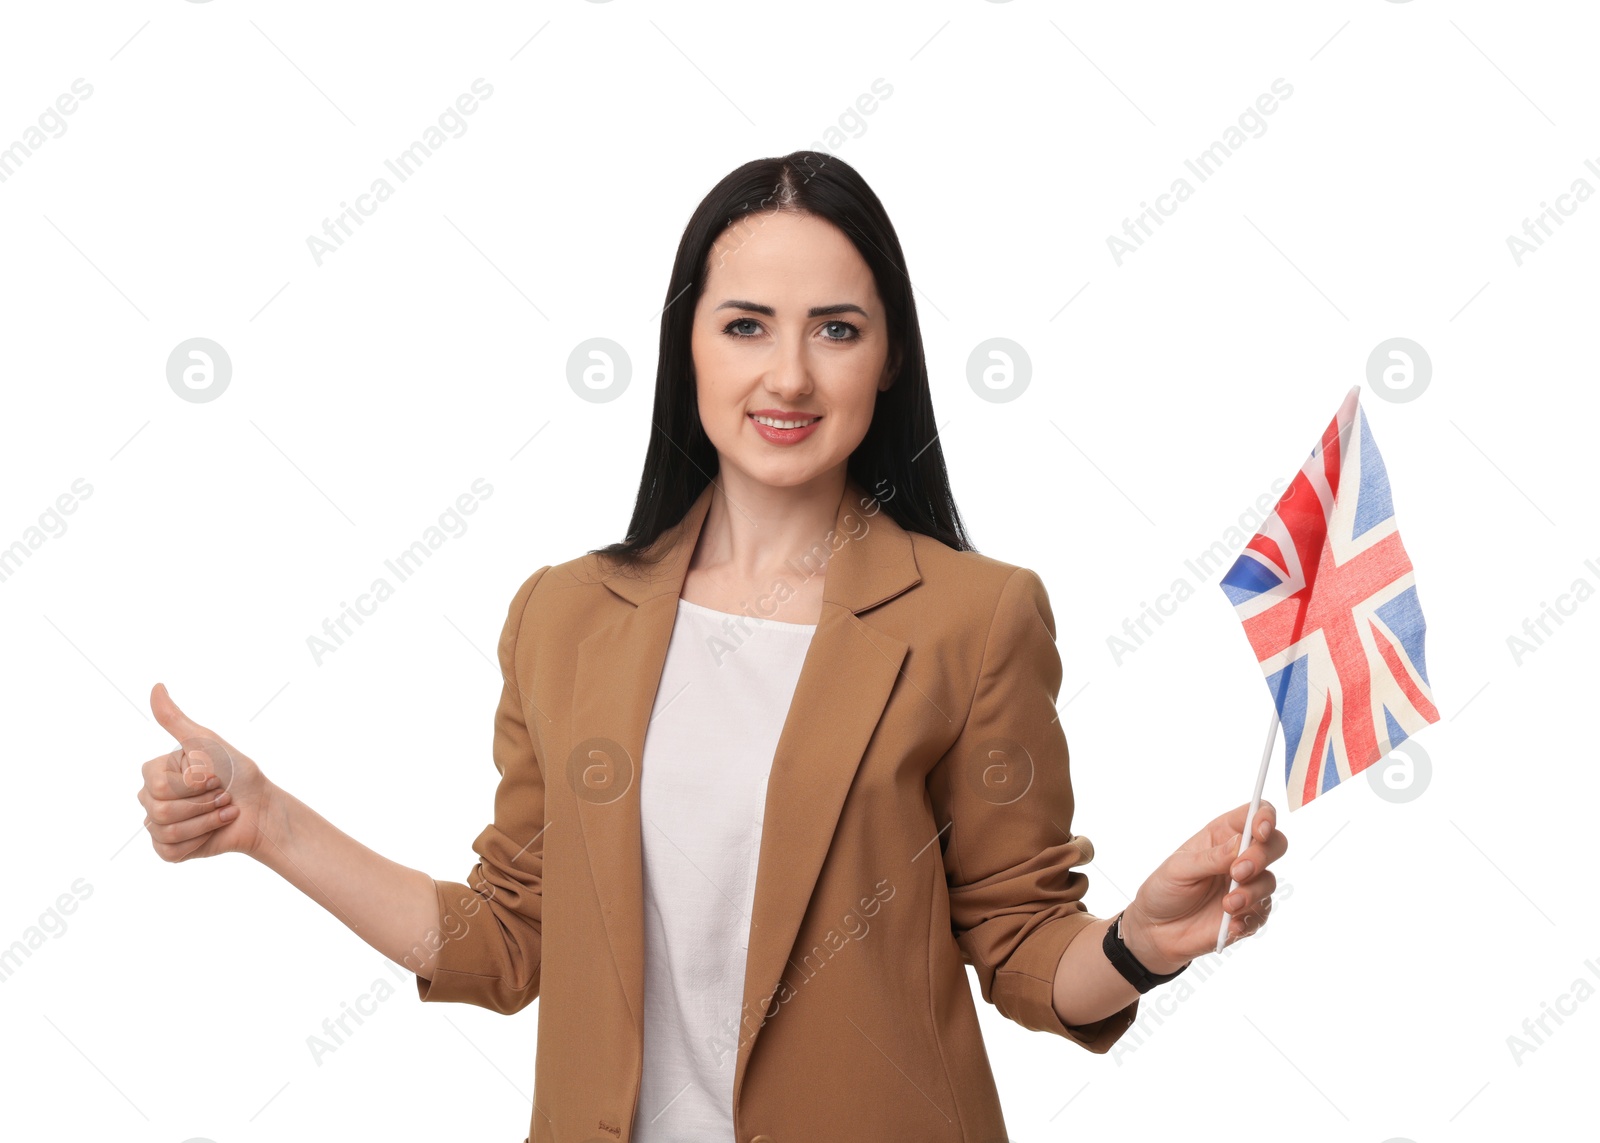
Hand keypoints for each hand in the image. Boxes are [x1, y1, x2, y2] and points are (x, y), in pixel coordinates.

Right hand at [137, 682, 278, 861]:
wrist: (261, 809)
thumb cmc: (237, 773)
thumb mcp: (207, 742)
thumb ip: (176, 719)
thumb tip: (156, 686)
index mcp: (156, 773)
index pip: (155, 783)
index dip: (192, 783)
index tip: (215, 776)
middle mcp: (151, 798)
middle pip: (159, 809)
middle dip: (202, 803)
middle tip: (222, 796)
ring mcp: (157, 825)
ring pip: (166, 831)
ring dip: (206, 821)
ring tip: (224, 811)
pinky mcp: (167, 850)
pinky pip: (169, 852)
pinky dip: (201, 840)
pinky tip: (215, 831)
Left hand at [1121, 801, 1286, 971]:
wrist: (1157, 930)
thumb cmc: (1165, 890)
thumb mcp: (1179, 869)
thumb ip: (1211, 857)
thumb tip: (1240, 843)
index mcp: (1222, 835)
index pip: (1254, 815)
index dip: (1265, 817)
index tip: (1260, 831)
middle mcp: (1239, 857)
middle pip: (1274, 845)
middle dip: (1261, 857)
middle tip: (1237, 873)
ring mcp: (1247, 885)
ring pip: (1269, 881)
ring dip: (1251, 893)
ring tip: (1227, 905)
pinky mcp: (1249, 913)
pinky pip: (1262, 913)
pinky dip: (1248, 919)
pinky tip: (1230, 925)